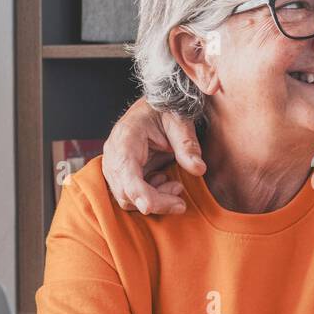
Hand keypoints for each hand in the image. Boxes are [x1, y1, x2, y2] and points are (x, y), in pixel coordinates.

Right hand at [102, 98, 207, 213]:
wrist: (156, 106)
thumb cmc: (166, 110)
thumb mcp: (180, 122)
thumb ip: (187, 145)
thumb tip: (198, 169)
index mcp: (126, 138)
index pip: (126, 172)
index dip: (137, 192)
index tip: (150, 207)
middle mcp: (115, 154)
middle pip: (125, 192)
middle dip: (155, 201)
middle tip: (180, 198)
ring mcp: (116, 166)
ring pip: (128, 198)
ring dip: (154, 200)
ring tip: (176, 186)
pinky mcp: (123, 174)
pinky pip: (132, 195)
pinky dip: (151, 197)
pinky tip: (165, 182)